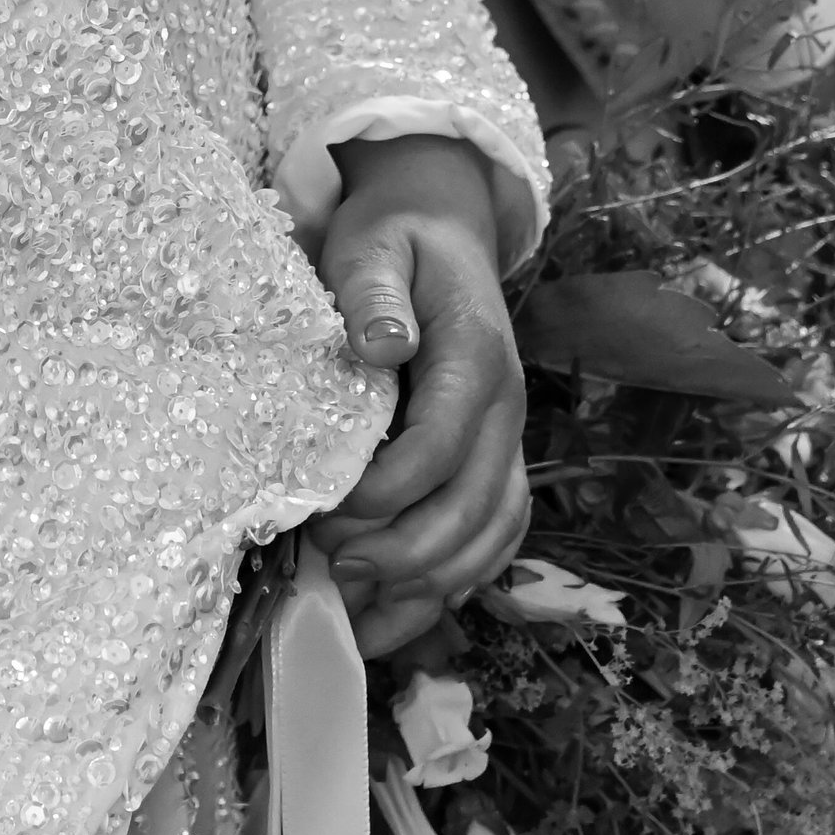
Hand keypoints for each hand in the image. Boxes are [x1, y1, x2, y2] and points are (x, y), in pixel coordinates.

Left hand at [311, 135, 528, 659]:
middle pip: (471, 510)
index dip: (386, 495)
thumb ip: (374, 294)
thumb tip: (381, 345)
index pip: (441, 448)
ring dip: (427, 585)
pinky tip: (395, 611)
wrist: (441, 223)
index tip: (326, 515)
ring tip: (354, 607)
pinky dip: (452, 585)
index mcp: (476, 357)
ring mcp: (509, 439)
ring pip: (491, 539)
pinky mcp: (498, 460)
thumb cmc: (395, 237)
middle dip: (400, 554)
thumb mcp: (372, 245)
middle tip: (327, 565)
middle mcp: (507, 408)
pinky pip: (494, 539)